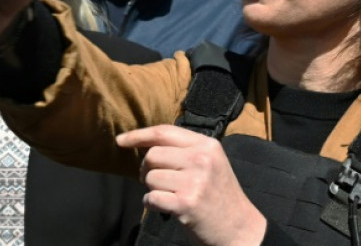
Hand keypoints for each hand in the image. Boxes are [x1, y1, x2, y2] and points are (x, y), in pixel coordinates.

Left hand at [116, 125, 266, 245]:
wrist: (240, 229)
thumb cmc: (219, 195)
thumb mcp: (210, 163)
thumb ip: (183, 150)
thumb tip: (143, 144)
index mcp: (207, 145)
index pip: (164, 132)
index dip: (138, 135)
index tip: (120, 141)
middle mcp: (201, 160)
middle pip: (152, 155)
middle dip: (146, 169)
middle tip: (157, 181)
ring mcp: (194, 182)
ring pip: (150, 177)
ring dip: (152, 189)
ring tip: (170, 196)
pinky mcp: (186, 203)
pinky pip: (151, 197)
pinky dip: (152, 203)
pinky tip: (165, 207)